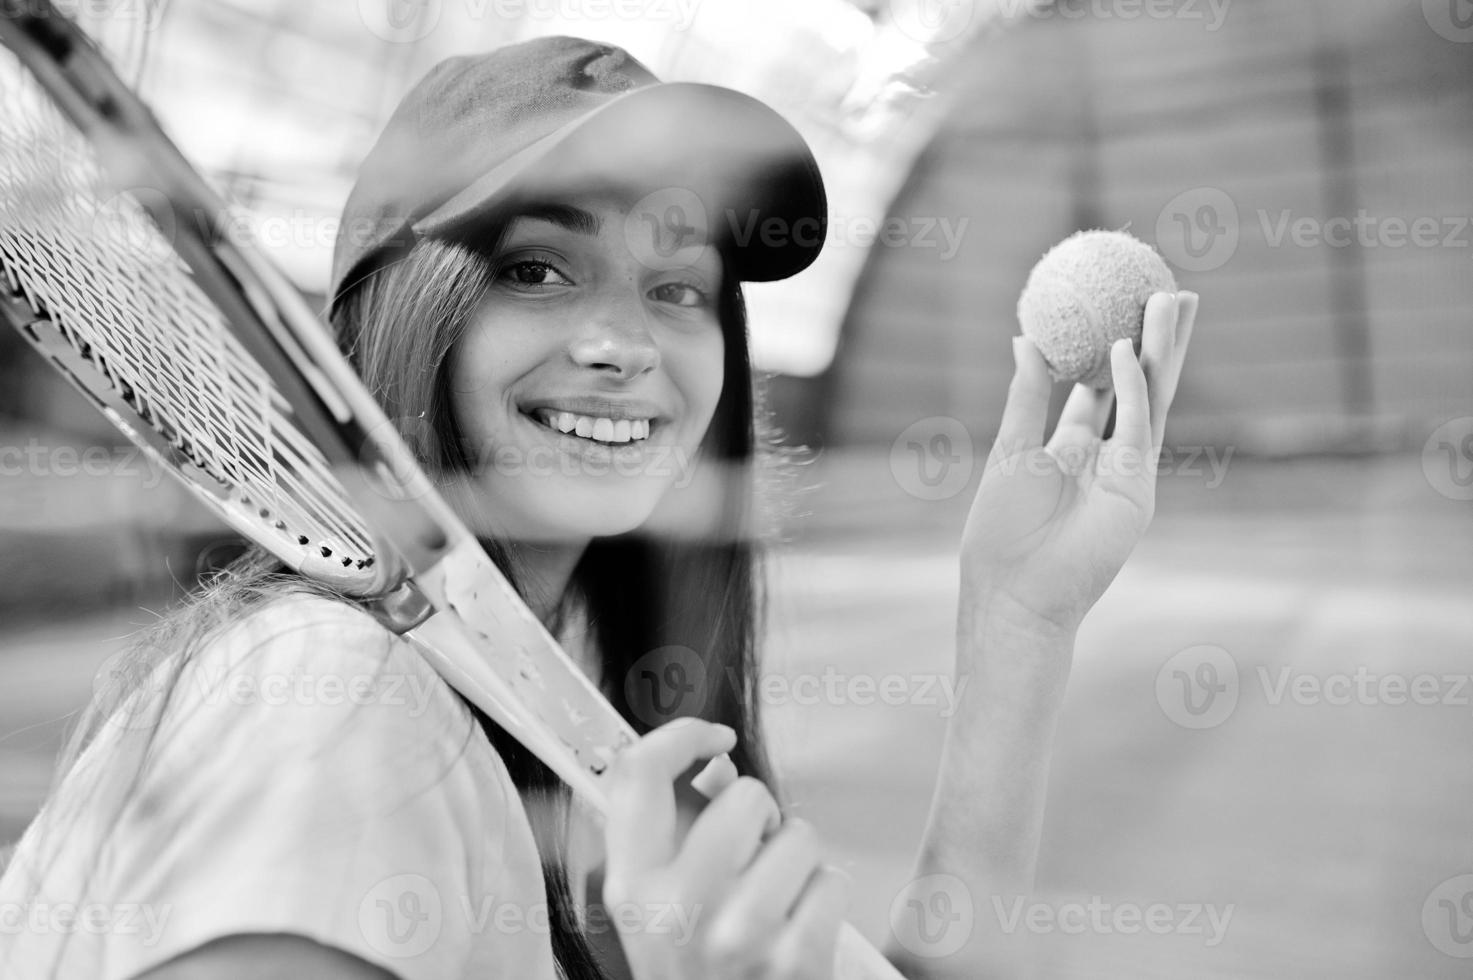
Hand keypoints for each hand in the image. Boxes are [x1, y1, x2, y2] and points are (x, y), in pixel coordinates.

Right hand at [602, 719, 849, 979]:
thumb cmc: (699, 972)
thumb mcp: (657, 910)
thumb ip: (673, 835)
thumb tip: (718, 767)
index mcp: (631, 887)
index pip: (638, 775)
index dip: (680, 737)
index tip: (712, 739)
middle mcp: (677, 908)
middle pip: (744, 795)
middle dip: (762, 817)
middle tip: (752, 859)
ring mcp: (739, 933)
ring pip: (799, 835)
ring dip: (798, 862)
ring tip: (776, 904)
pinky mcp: (795, 958)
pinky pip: (832, 881)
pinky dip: (824, 900)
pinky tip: (799, 933)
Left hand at [960, 291, 1199, 635]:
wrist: (1014, 591)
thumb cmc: (1003, 532)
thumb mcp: (1013, 450)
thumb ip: (1026, 396)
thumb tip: (1025, 338)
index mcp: (1076, 450)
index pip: (1104, 390)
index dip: (1115, 350)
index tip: (1120, 306)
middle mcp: (1109, 458)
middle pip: (1141, 387)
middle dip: (1158, 341)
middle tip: (1169, 290)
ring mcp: (1129, 473)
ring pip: (1153, 399)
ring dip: (1162, 350)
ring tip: (1172, 299)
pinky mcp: (1136, 489)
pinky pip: (1138, 428)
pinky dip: (1135, 388)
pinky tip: (1129, 350)